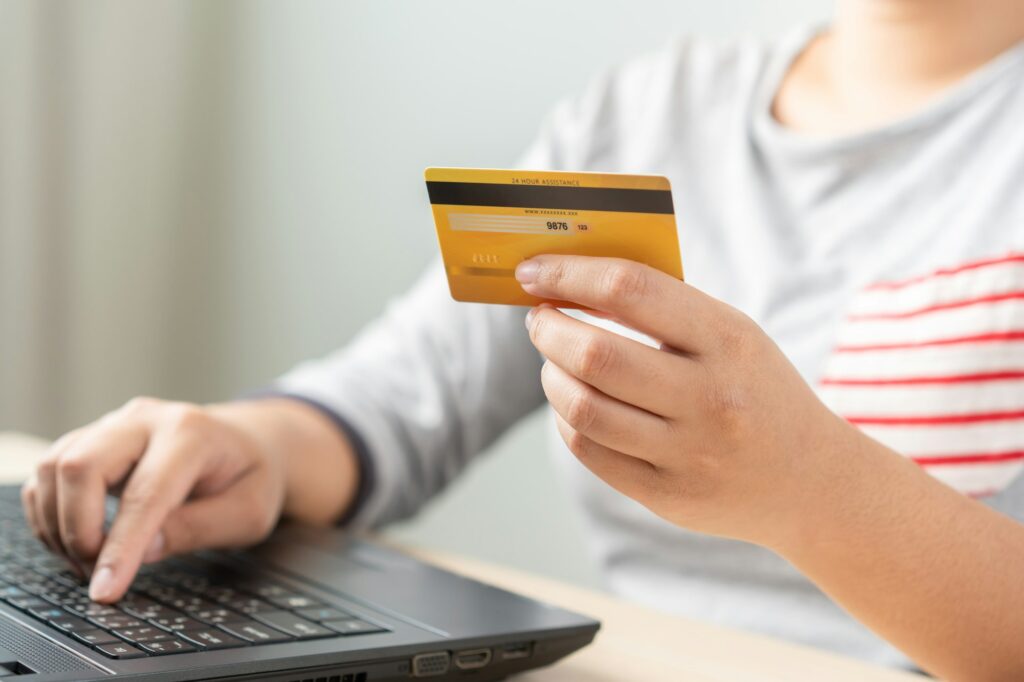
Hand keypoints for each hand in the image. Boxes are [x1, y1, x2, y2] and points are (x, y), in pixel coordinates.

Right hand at [21, 398, 288, 601]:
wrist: (248, 442)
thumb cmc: (251, 477)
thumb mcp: (249, 511)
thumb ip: (199, 529)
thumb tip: (141, 551)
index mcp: (192, 434)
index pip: (145, 493)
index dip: (120, 547)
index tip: (105, 590)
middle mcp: (146, 420)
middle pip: (81, 465)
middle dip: (76, 528)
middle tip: (97, 571)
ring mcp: (115, 425)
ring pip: (55, 466)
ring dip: (57, 523)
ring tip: (90, 559)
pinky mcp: (93, 438)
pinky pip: (49, 471)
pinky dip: (50, 512)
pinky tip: (77, 539)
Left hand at [516, 255, 857, 547]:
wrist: (811, 480)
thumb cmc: (756, 390)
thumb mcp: (733, 335)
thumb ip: (664, 309)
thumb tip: (572, 283)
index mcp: (729, 339)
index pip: (630, 290)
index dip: (568, 274)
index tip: (534, 270)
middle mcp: (711, 398)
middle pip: (595, 355)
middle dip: (548, 330)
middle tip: (539, 320)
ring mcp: (690, 453)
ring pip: (582, 408)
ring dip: (550, 376)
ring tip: (553, 362)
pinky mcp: (668, 496)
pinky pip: (590, 451)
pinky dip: (566, 419)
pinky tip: (572, 403)